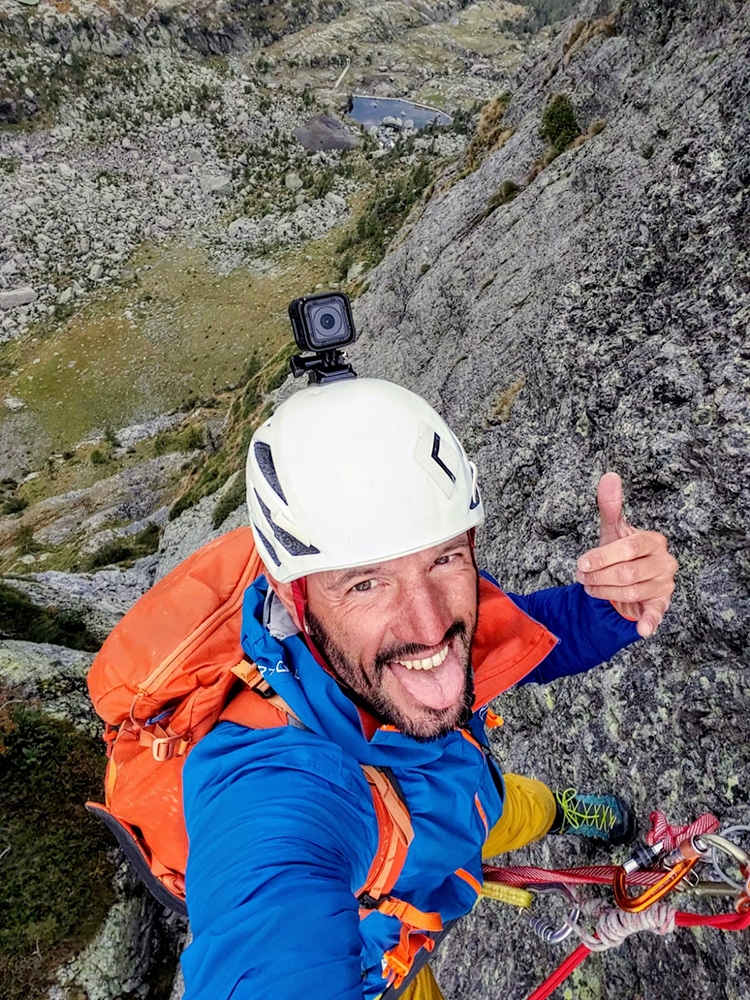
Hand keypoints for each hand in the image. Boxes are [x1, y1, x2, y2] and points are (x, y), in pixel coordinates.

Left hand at [576, 473, 677, 636]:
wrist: (623, 581)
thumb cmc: (619, 553)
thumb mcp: (612, 530)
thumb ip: (610, 506)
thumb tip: (609, 476)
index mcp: (654, 540)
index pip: (629, 548)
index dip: (602, 557)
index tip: (581, 563)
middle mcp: (664, 562)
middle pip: (628, 572)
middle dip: (599, 576)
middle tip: (582, 577)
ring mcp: (664, 585)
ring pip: (631, 591)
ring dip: (604, 591)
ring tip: (590, 588)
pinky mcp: (660, 606)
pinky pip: (657, 614)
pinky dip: (650, 622)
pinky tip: (642, 629)